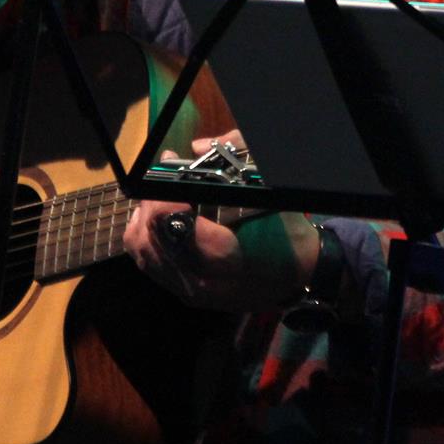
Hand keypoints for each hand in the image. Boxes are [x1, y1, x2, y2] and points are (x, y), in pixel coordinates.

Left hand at [124, 134, 319, 312]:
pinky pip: (151, 265)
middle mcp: (204, 281)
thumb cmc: (286, 232)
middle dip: (151, 205)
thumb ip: (237, 160)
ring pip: (144, 254)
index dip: (163, 200)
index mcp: (229, 258)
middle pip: (152, 241)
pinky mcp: (186, 295)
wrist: (299, 274)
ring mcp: (192, 292)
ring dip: (145, 222)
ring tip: (159, 199)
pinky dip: (148, 239)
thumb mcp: (271, 192)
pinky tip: (160, 221)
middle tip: (162, 183)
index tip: (171, 177)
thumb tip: (195, 148)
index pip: (176, 229)